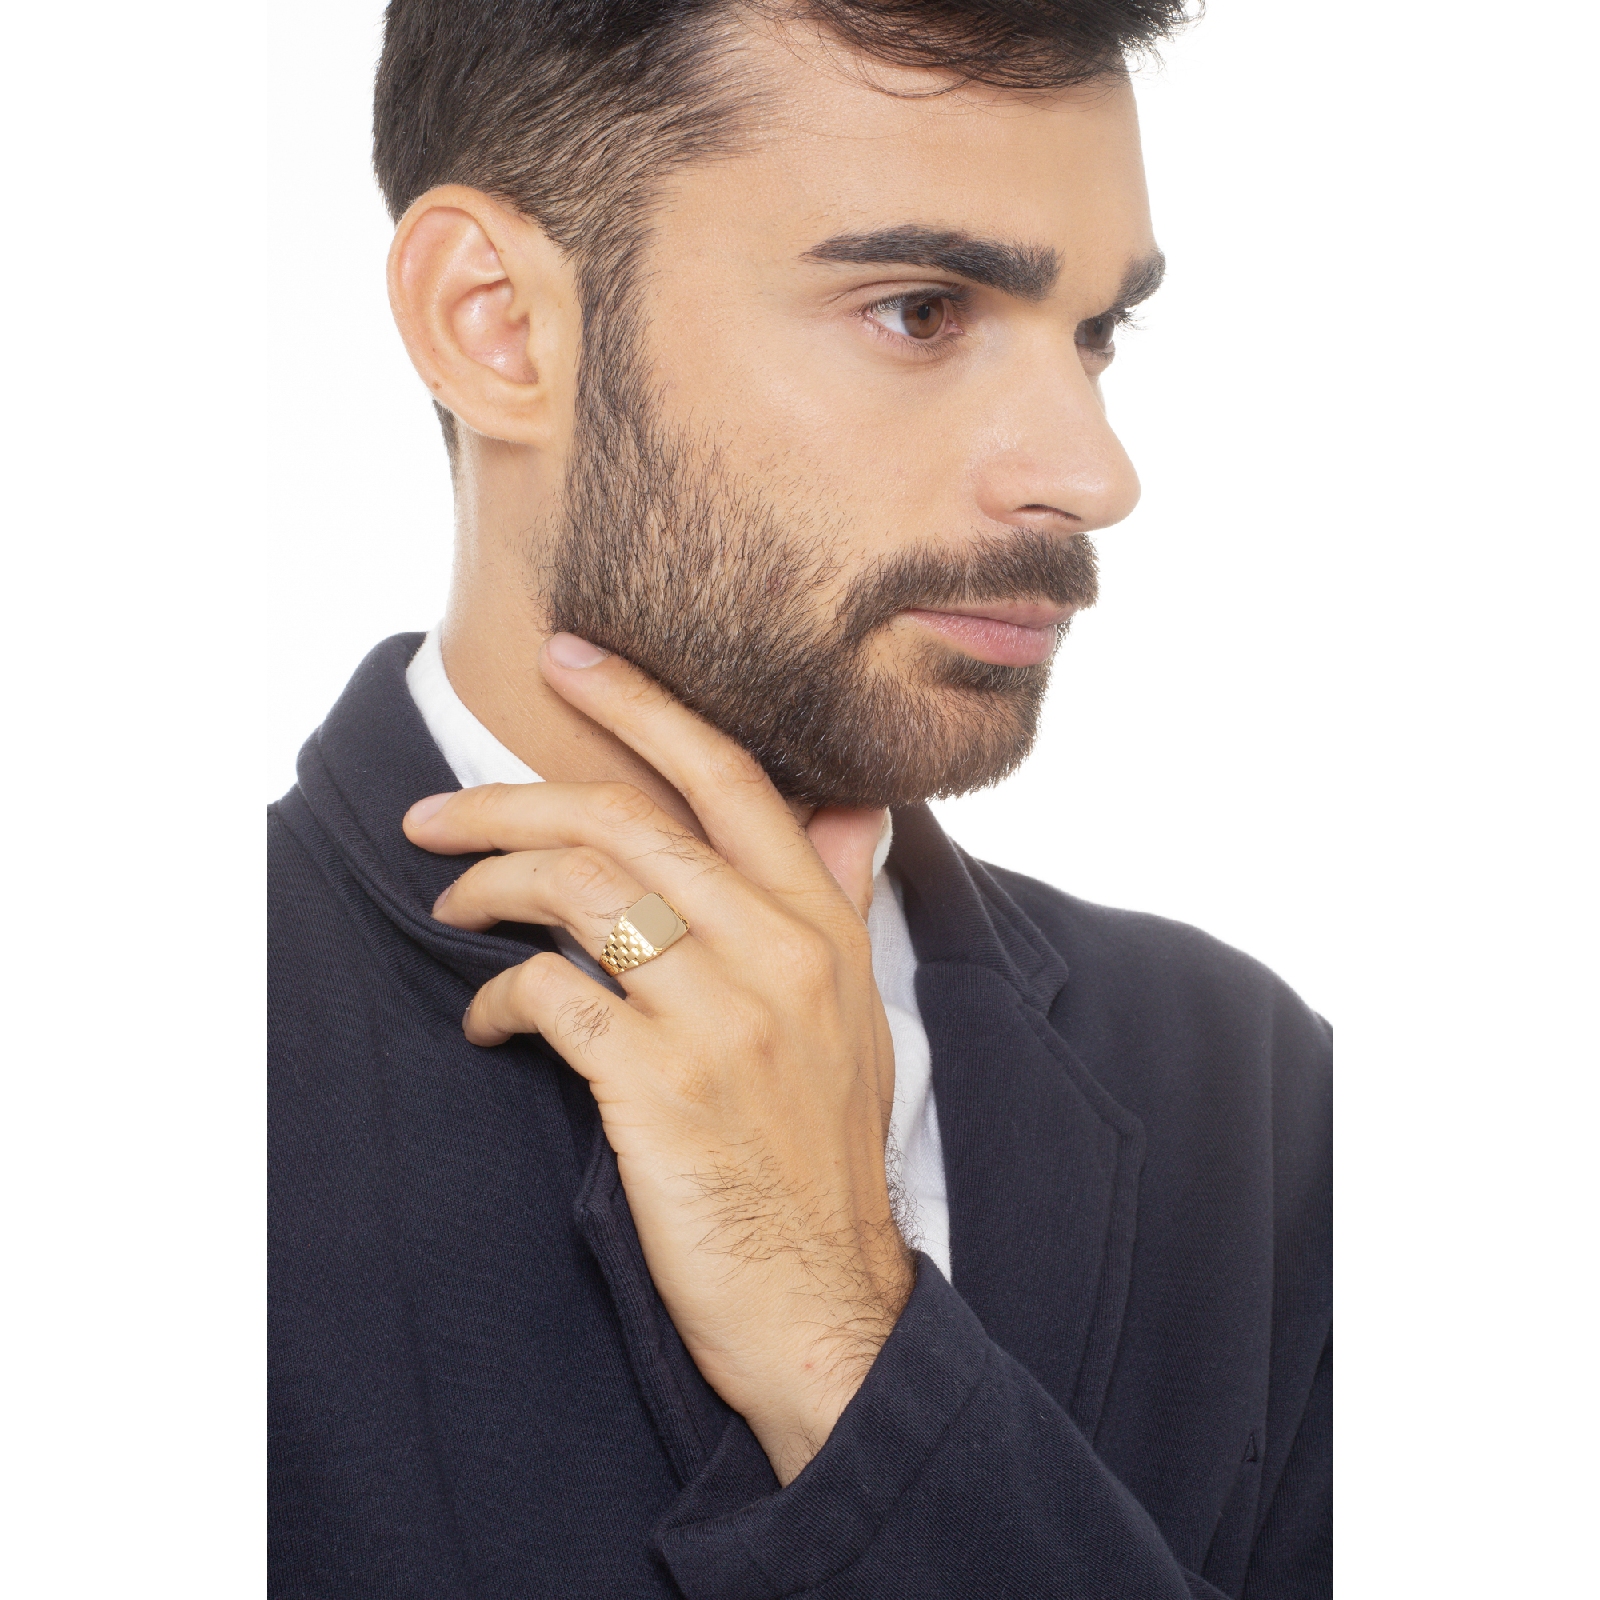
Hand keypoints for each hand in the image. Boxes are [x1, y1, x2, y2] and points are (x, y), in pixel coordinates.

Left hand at [403, 635, 913, 1484]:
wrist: (823, 1295)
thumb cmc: (819, 1150)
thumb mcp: (855, 1012)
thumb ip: (839, 899)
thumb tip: (850, 804)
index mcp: (820, 926)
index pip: (729, 777)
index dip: (641, 705)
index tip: (569, 658)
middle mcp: (779, 953)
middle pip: (624, 824)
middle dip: (508, 801)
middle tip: (432, 814)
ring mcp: (723, 1018)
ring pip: (580, 893)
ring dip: (490, 888)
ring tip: (449, 909)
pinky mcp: (661, 1087)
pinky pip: (551, 998)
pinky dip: (500, 997)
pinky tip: (487, 1019)